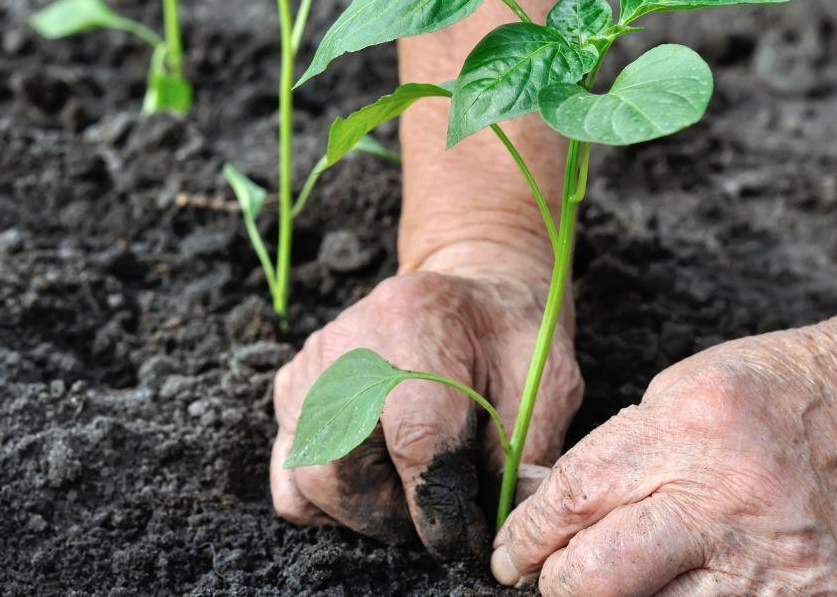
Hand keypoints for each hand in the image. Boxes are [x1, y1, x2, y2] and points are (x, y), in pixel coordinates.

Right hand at [271, 241, 582, 558]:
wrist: (473, 295)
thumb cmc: (511, 340)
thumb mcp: (546, 385)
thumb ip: (522, 456)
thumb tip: (497, 530)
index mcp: (419, 321)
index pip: (416, 438)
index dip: (440, 508)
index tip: (464, 542)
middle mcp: (350, 339)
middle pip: (344, 468)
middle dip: (395, 515)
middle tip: (441, 513)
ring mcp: (312, 364)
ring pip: (312, 477)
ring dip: (363, 508)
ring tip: (411, 489)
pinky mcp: (292, 387)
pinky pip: (290, 470)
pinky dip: (329, 494)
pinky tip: (374, 476)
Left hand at [491, 304, 836, 594]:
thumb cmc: (788, 389)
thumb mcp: (687, 390)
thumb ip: (621, 449)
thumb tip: (555, 502)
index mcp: (685, 427)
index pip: (573, 498)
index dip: (526, 536)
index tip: (511, 552)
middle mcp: (725, 496)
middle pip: (598, 575)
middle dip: (556, 586)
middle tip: (544, 581)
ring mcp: (772, 558)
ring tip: (610, 588)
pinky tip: (672, 596)